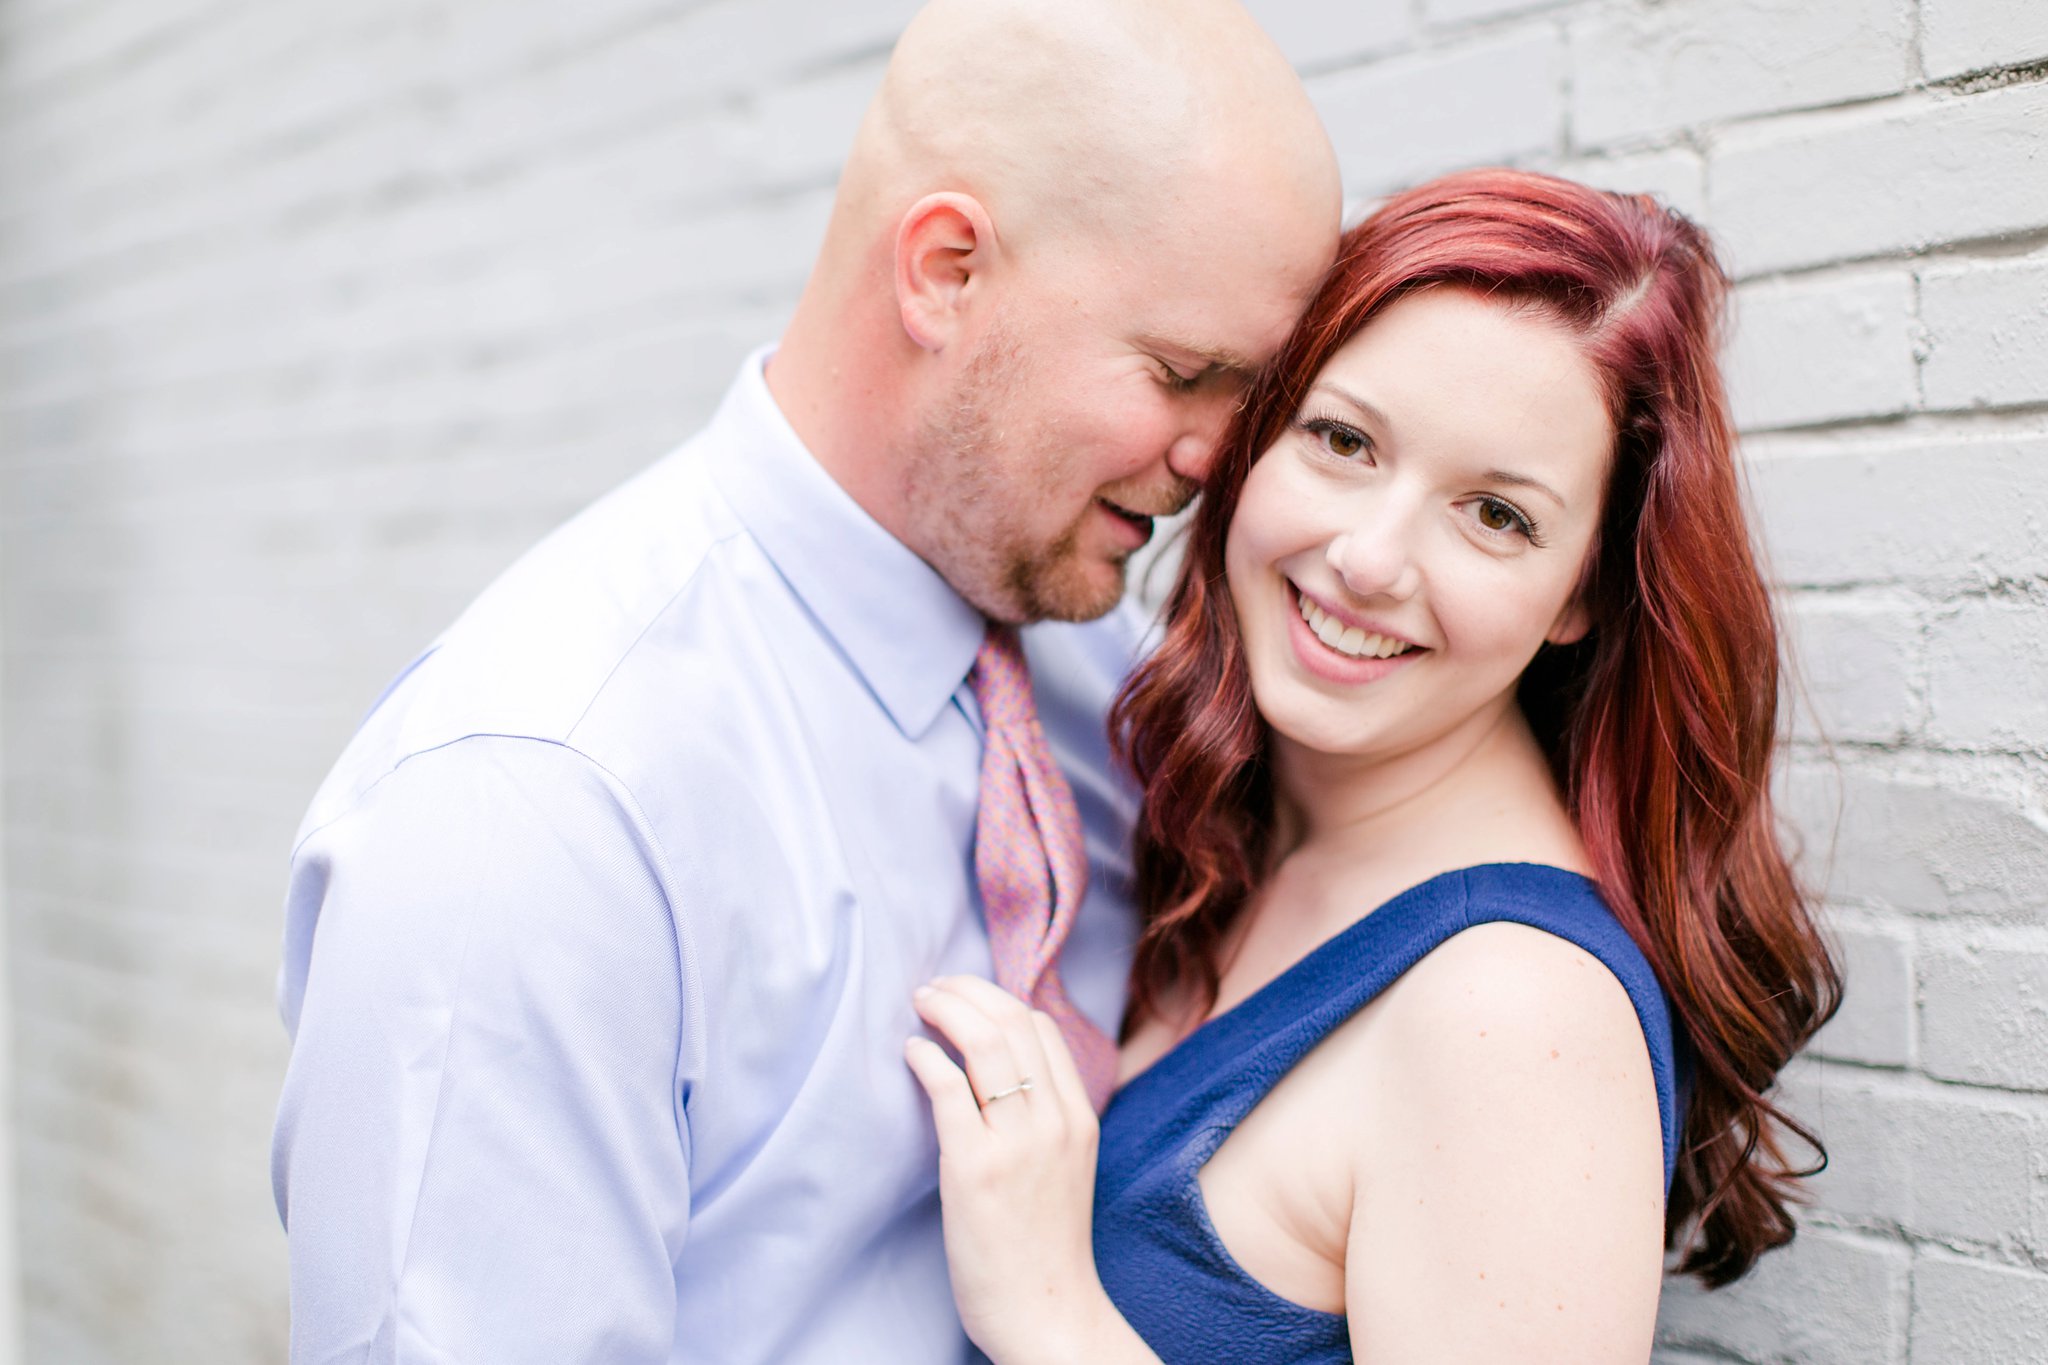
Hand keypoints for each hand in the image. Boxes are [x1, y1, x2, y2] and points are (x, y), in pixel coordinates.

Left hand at [905, 976, 1111, 1363]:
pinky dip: (926, 1057)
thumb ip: (1046, 1118)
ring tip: (920, 1004)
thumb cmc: (1047, 1246)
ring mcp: (1017, 1143)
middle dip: (966, 990)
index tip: (966, 994)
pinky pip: (948, 1088)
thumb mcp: (1068, 1167)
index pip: (1042, 1028)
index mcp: (1079, 1118)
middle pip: (1011, 1022)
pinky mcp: (976, 1168)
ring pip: (983, 1042)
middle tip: (933, 988)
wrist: (1048, 1313)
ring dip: (944, 1010)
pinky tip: (912, 1053)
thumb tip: (1003, 1071)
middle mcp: (1055, 1121)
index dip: (998, 999)